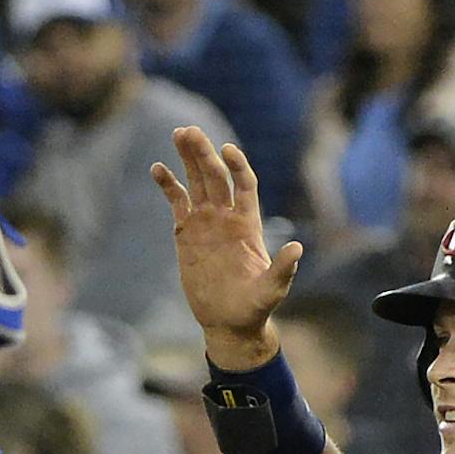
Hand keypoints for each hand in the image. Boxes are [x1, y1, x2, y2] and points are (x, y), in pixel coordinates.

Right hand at [150, 127, 301, 367]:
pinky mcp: (186, 234)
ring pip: (197, 182)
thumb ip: (282, 269)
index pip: (244, 184)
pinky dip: (169, 185)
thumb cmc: (254, 307)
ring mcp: (205, 223)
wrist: (229, 321)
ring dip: (188, 159)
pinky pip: (178, 202)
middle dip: (203, 153)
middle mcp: (226, 217)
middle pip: (216, 176)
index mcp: (247, 224)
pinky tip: (158, 168)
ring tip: (178, 134)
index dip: (237, 166)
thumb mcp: (271, 290)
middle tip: (188, 132)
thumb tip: (296, 249)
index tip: (227, 150)